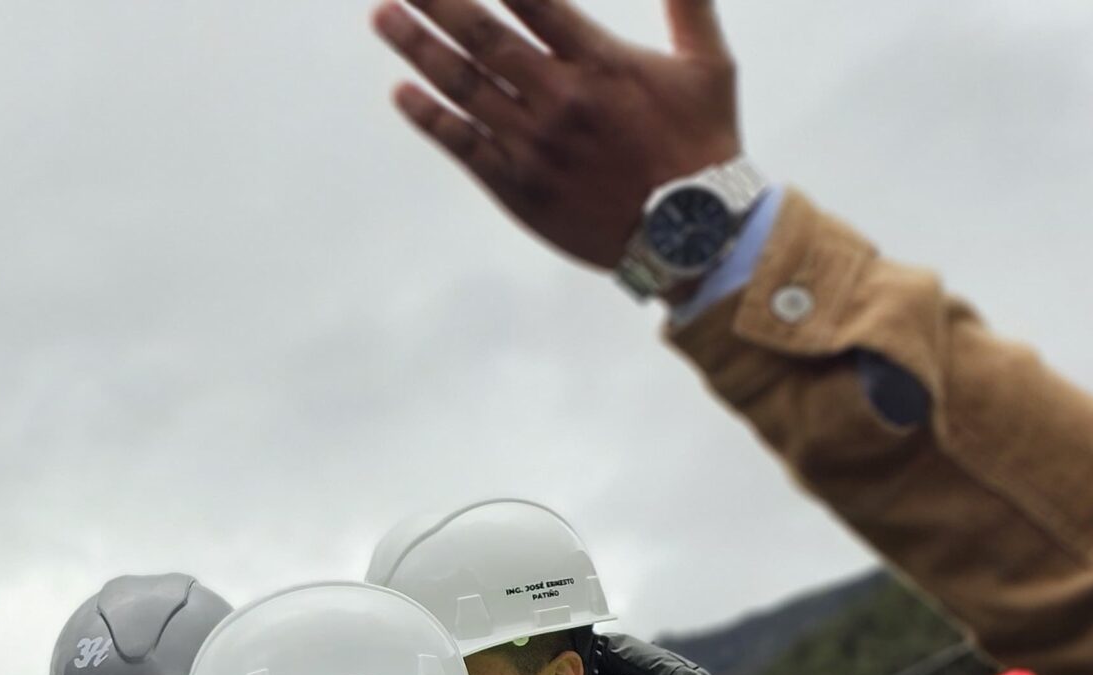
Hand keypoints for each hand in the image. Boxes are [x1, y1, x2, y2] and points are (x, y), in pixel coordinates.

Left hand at [375, 0, 740, 271]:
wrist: (690, 233)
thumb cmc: (703, 143)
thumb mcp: (710, 62)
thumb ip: (689, 3)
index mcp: (600, 63)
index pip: (535, 2)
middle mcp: (558, 99)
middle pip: (484, 37)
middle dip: (438, 1)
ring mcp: (531, 143)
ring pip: (462, 86)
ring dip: (417, 48)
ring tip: (382, 16)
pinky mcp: (514, 184)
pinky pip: (461, 144)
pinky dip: (428, 116)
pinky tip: (400, 91)